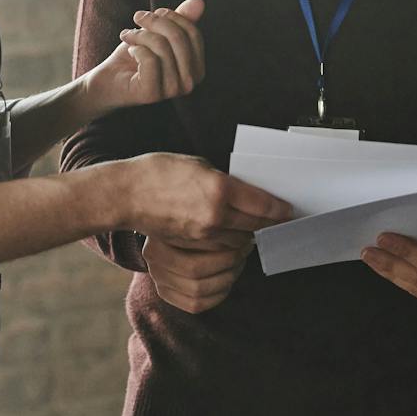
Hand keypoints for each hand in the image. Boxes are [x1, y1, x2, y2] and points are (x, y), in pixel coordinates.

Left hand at [83, 0, 206, 112]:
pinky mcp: (152, 93)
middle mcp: (189, 82)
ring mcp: (172, 90)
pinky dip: (136, 48)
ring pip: (162, 46)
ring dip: (140, 34)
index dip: (173, 16)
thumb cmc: (135, 56)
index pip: (193, 34)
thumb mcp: (159, 33)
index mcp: (196, 69)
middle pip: (178, 38)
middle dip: (154, 21)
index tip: (153, 12)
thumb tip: (198, 1)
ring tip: (128, 35)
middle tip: (137, 17)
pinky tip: (130, 51)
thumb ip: (181, 19)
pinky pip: (149, 59)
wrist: (108, 80)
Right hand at [119, 153, 290, 244]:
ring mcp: (203, 235)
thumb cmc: (160, 171)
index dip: (280, 209)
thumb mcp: (200, 165)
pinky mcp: (191, 246)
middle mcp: (215, 215)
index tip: (289, 210)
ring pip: (239, 241)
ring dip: (249, 235)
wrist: (127, 194)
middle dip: (268, 223)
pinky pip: (221, 250)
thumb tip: (244, 193)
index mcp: (220, 189)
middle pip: (255, 226)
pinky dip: (231, 245)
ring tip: (254, 228)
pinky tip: (232, 236)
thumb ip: (226, 181)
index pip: (262, 204)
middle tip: (277, 219)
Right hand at [142, 230, 254, 313]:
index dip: (225, 242)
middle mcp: (154, 263)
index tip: (242, 236)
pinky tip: (228, 278)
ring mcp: (160, 282)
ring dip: (227, 277)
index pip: (194, 245)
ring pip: (198, 289)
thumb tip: (241, 228)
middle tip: (244, 248)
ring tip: (238, 262)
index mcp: (157, 240)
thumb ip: (211, 222)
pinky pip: (197, 304)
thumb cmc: (186, 223)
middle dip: (228, 261)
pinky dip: (219, 293)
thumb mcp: (194, 214)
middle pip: (196, 269)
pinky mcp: (168, 296)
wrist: (167, 234)